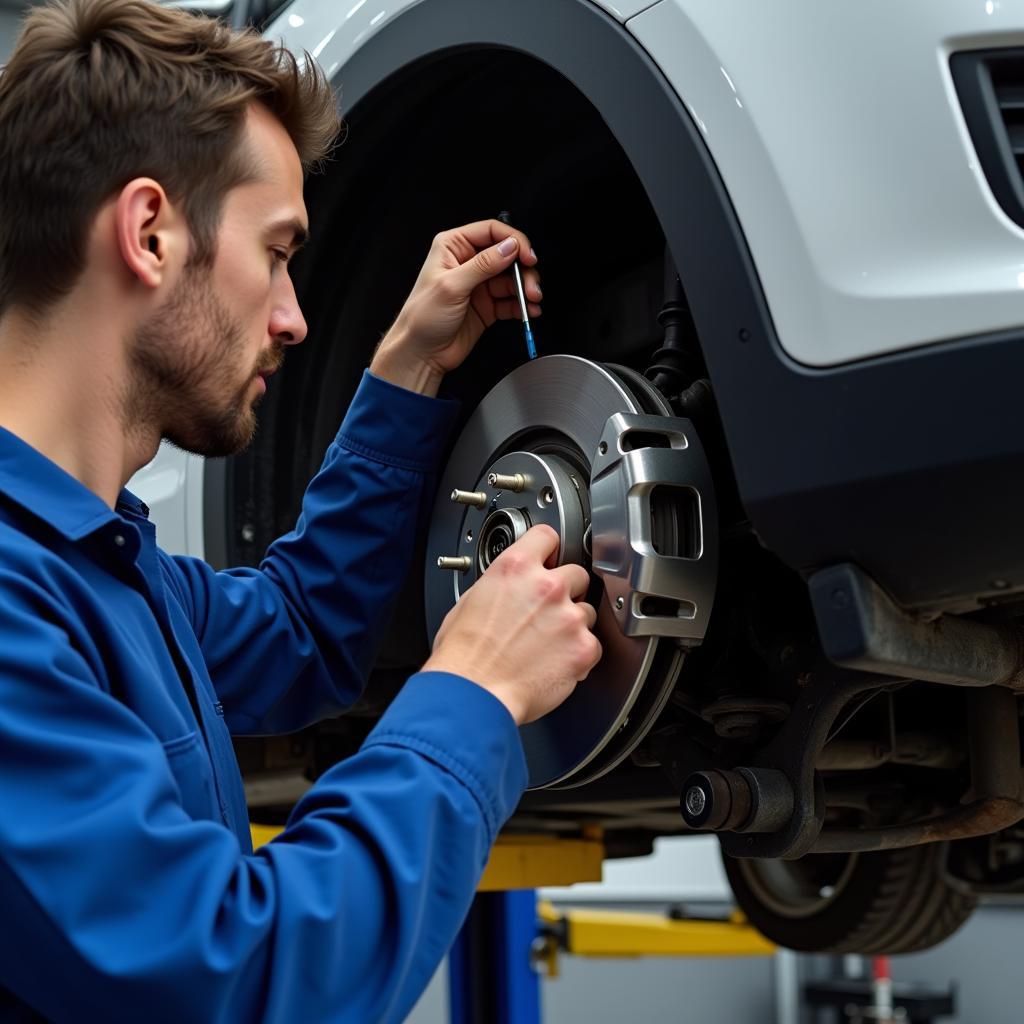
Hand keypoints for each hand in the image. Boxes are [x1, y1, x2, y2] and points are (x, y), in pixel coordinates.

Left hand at [370, 219, 541, 396]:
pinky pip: (511, 301)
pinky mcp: (487, 306)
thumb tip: (509, 247)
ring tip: (532, 301)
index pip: (491, 232)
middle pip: (507, 255)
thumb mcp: (451, 286)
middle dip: (523, 270)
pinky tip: (528, 311)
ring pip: (512, 279)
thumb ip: (483, 265)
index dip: (513, 241)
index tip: (527, 256)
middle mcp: (468, 262)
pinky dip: (522, 305)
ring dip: (526, 289)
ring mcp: (479, 285)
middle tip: (531, 286)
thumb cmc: (422, 318)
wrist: (421, 354)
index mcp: (453, 247)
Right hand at [423, 526, 600, 724]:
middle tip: (547, 612)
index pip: (547, 536)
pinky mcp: (583, 647)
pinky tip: (554, 662)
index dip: (548, 548)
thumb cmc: (464, 656)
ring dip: (572, 624)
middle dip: (566, 590)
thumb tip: (506, 588)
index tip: (550, 556)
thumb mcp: (469, 601)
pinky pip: (593, 644)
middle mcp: (546, 587)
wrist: (474, 694)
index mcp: (514, 568)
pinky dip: (579, 654)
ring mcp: (569, 617)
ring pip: (587, 611)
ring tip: (546, 644)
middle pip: (577, 573)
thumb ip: (499, 585)